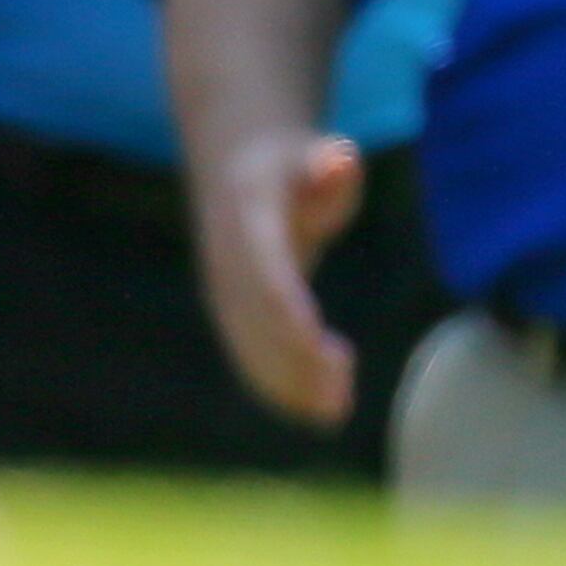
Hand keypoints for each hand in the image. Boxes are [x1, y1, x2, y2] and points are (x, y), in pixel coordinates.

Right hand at [190, 127, 365, 428]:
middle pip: (259, 322)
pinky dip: (279, 387)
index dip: (289, 313)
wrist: (236, 168)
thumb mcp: (313, 153)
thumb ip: (330, 165)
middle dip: (296, 363)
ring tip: (337, 412)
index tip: (320, 346)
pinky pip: (250, 356)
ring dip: (290, 385)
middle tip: (341, 398)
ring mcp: (223, 293)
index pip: (267, 275)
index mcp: (246, 220)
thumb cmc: (292, 165)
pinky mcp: (231, 315)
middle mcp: (227, 264)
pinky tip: (319, 410)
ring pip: (250, 348)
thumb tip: (340, 159)